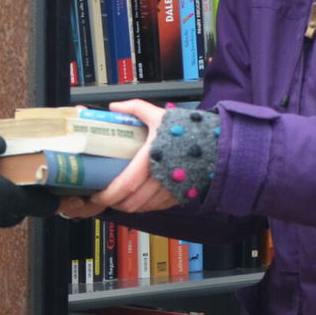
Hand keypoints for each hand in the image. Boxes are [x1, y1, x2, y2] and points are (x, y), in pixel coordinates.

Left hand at [64, 100, 181, 214]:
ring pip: (143, 207)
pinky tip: (138, 198)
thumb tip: (114, 107)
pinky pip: (157, 207)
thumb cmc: (188, 129)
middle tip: (105, 197)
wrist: (218, 142)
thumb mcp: (159, 115)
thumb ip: (134, 108)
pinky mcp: (180, 195)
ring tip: (119, 198)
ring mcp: (172, 190)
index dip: (108, 194)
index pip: (125, 185)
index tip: (97, 194)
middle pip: (131, 202)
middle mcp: (161, 178)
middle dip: (115, 203)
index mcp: (152, 158)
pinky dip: (145, 206)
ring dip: (128, 206)